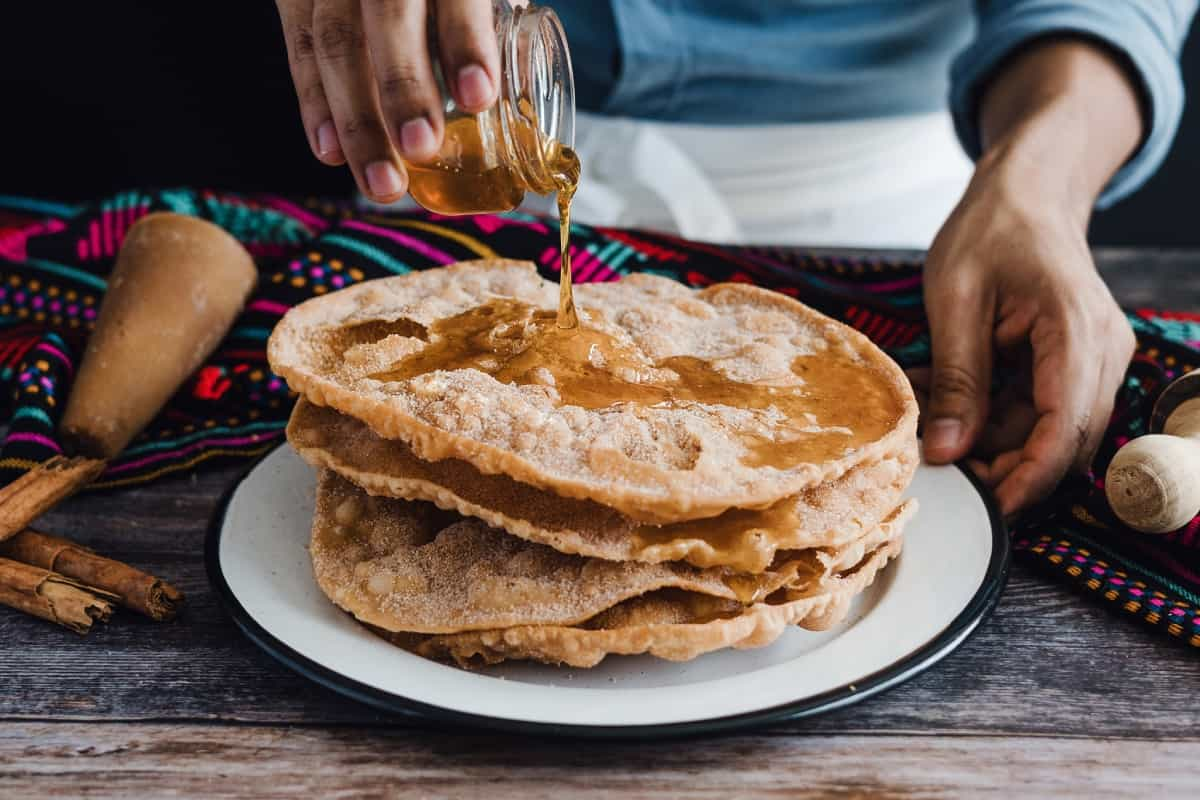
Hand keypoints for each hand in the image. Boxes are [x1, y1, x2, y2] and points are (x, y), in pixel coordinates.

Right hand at [275, 0, 500, 201]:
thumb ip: (500, 26)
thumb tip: (524, 97)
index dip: (466, 41)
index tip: (478, 98)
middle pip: (387, 15)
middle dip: (403, 86)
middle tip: (421, 146)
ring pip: (334, 42)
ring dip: (357, 120)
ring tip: (383, 181)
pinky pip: (298, 49)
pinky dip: (314, 106)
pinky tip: (331, 152)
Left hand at [916, 152, 1135, 514]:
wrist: (1026, 195)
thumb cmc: (989, 232)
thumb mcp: (955, 301)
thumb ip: (955, 378)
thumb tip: (946, 451)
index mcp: (1075, 330)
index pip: (1063, 425)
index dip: (1029, 476)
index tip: (991, 507)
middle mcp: (1101, 350)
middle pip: (1065, 440)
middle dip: (1009, 468)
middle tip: (947, 474)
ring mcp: (1096, 358)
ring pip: (1052, 431)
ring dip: (997, 444)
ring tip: (936, 431)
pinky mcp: (1079, 363)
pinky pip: (1043, 410)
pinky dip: (999, 420)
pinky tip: (954, 410)